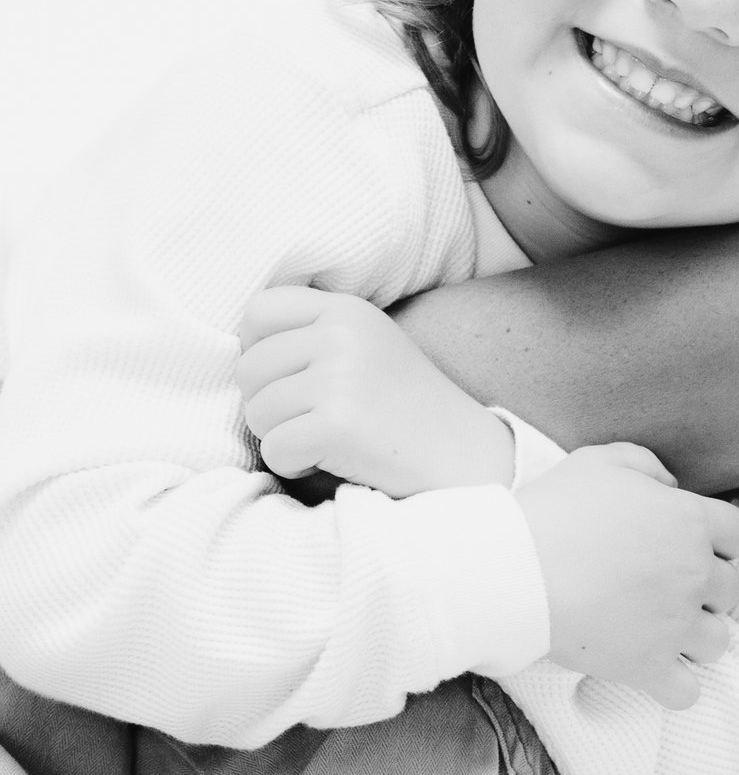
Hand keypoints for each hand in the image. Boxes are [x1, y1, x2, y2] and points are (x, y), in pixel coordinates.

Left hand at [237, 285, 515, 493]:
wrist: (463, 455)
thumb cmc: (404, 407)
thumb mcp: (366, 345)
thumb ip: (312, 333)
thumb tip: (240, 343)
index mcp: (346, 309)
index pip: (258, 311)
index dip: (259, 349)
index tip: (291, 378)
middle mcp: (342, 335)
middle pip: (249, 368)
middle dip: (268, 404)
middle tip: (312, 419)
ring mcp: (340, 378)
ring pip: (256, 413)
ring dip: (281, 437)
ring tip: (326, 439)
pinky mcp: (337, 425)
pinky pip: (273, 450)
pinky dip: (293, 465)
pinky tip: (330, 460)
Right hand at [518, 444, 738, 708]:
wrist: (514, 569)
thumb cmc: (553, 511)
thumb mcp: (600, 462)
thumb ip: (647, 467)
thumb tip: (671, 488)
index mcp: (689, 521)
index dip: (723, 543)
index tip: (698, 549)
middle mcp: (693, 573)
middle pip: (730, 591)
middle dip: (706, 592)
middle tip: (669, 590)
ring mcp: (673, 623)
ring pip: (717, 642)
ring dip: (696, 639)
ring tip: (664, 632)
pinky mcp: (645, 665)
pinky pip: (686, 692)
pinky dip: (676, 687)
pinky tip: (656, 673)